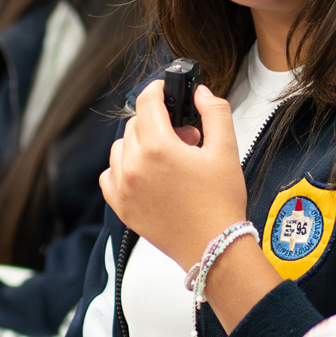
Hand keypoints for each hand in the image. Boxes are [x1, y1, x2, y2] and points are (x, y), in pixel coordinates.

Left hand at [102, 81, 277, 331]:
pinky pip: (109, 174)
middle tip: (185, 138)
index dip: (157, 89)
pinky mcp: (121, 206)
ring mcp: (123, 187)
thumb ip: (215, 112)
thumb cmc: (221, 204)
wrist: (214, 248)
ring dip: (140, 143)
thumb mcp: (226, 150)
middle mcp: (134, 166)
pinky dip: (124, 168)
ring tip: (168, 158)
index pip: (147, 102)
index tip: (164, 89)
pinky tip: (147, 174)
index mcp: (158, 148)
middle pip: (135, 124)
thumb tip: (201, 93)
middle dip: (159, 122)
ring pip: (121, 147)